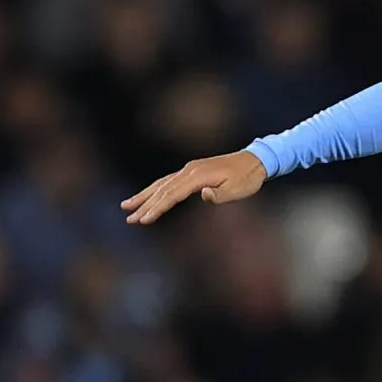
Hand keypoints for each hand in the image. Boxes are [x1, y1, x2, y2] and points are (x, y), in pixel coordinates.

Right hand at [120, 149, 267, 224]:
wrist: (254, 161)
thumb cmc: (247, 179)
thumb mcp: (238, 190)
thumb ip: (220, 195)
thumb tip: (204, 195)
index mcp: (198, 176)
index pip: (172, 194)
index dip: (157, 208)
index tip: (144, 220)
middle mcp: (189, 170)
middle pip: (162, 189)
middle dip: (144, 204)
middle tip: (128, 218)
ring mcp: (189, 169)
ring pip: (161, 184)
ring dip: (144, 196)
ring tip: (127, 206)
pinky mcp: (191, 171)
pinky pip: (168, 181)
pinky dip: (155, 189)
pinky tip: (147, 196)